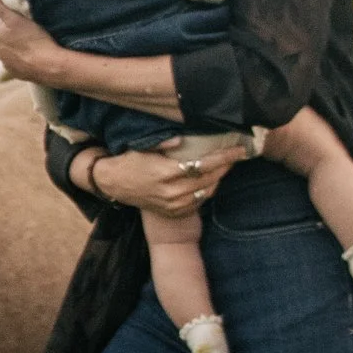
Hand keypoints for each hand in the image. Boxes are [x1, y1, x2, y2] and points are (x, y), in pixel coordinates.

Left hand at [0, 0, 64, 83]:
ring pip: (14, 49)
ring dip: (22, 46)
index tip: (29, 21)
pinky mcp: (17, 74)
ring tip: (36, 44)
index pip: (5, 21)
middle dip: (18, 33)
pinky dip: (26, 59)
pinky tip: (35, 56)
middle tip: (34, 32)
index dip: (18, 18)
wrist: (49, 65)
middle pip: (9, 36)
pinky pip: (20, 62)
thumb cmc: (33, 38)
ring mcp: (7, 64)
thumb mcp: (14, 17)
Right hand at [92, 140, 250, 216]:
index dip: (224, 157)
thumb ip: (163, 143)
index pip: (203, 164)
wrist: (113, 184)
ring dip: (219, 179)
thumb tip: (182, 140)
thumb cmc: (129, 161)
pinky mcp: (172, 212)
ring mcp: (172, 204)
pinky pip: (198, 202)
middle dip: (225, 166)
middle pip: (209, 178)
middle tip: (236, 156)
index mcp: (166, 173)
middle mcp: (171, 192)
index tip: (240, 150)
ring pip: (206, 192)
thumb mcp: (143, 147)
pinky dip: (207, 191)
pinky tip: (210, 181)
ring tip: (225, 167)